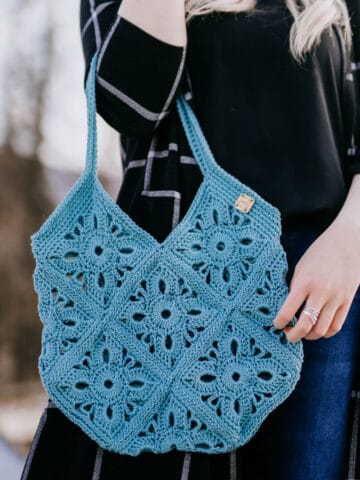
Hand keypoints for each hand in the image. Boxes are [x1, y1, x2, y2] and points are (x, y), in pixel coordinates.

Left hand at [273, 220, 359, 342]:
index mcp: (305, 282)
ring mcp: (336, 298)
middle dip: (293, 335)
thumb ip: (295, 288)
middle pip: (306, 325)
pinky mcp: (348, 301)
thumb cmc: (319, 252)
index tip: (276, 324)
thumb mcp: (301, 267)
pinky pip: (337, 325)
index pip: (288, 310)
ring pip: (322, 330)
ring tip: (302, 332)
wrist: (348, 242)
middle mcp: (321, 292)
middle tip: (287, 335)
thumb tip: (287, 309)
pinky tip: (318, 329)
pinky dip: (326, 332)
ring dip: (309, 336)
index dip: (279, 322)